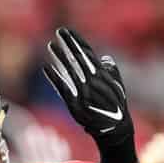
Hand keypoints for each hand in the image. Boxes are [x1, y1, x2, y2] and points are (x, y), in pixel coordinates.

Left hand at [44, 28, 135, 162]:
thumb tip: (104, 58)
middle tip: (59, 32)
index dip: (78, 41)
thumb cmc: (116, 108)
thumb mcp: (118, 87)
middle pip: (78, 59)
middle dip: (68, 44)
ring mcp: (84, 93)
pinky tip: (46, 66)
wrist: (114, 130)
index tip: (69, 32)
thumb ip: (111, 71)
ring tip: (50, 45)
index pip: (88, 54)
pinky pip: (62, 88)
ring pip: (69, 70)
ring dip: (59, 57)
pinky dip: (54, 77)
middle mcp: (94, 82)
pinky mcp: (75, 105)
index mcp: (104, 76)